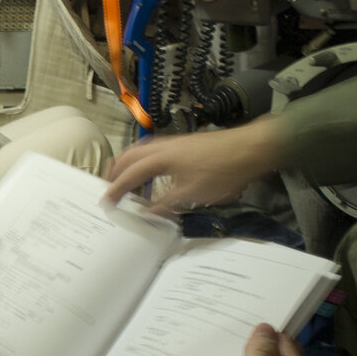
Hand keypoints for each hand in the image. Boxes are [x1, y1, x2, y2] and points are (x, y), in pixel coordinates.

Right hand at [104, 115, 289, 214]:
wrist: (251, 148)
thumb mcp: (192, 195)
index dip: (116, 189)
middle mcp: (163, 147)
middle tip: (109, 187)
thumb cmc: (222, 172)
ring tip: (126, 178)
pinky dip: (145, 160)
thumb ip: (166, 205)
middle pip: (130, 156)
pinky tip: (154, 171)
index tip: (105, 202)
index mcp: (161, 159)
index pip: (130, 175)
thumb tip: (146, 213)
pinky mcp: (186, 144)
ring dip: (130, 164)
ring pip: (142, 150)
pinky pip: (155, 150)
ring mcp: (175, 143)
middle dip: (117, 171)